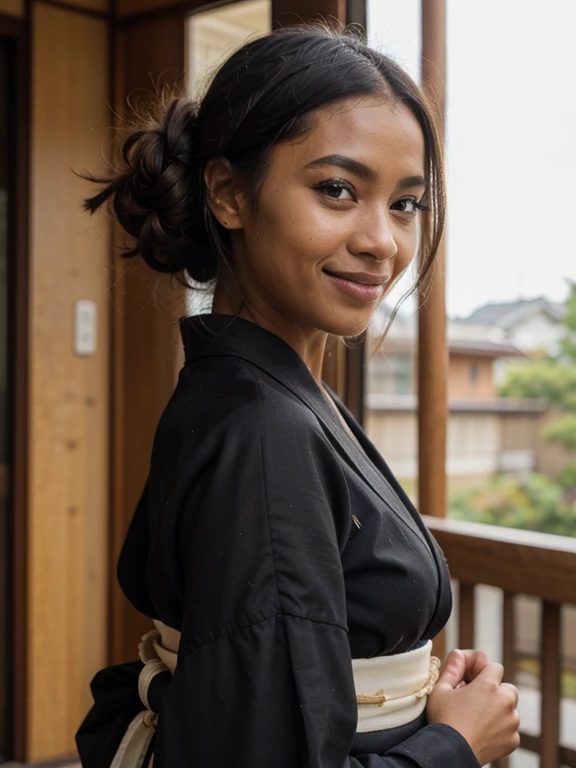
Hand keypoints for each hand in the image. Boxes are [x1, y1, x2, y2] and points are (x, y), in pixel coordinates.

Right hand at [427, 650, 520, 764]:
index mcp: (488, 685)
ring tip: (479, 718)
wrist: (450, 753)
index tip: (473, 680)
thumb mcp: (440, 689)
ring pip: (510, 709)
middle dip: (495, 691)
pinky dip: (501, 729)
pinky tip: (483, 732)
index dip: (483, 672)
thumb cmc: (443, 719)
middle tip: (477, 700)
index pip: (495, 667)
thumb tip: (458, 653)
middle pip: (508, 688)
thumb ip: (451, 668)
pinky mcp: (512, 740)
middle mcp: (505, 702)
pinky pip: (511, 729)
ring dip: (499, 710)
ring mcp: (511, 722)